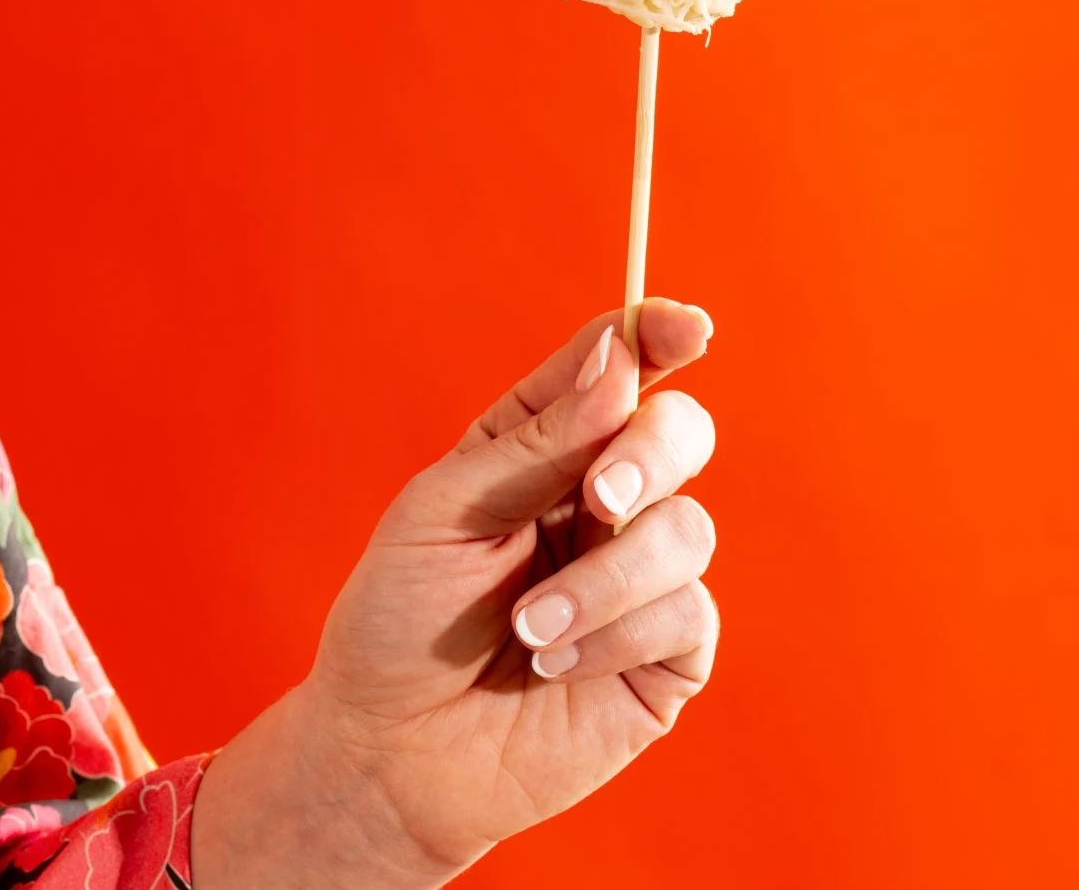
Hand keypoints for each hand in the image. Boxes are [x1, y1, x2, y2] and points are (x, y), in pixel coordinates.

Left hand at [195, 298, 720, 886]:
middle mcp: (603, 503)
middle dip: (649, 455)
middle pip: (681, 433)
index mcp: (544, 448)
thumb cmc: (399, 623)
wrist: (390, 752)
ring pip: (688, 530)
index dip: (659, 337)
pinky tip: (555, 663)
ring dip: (607, 577)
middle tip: (600, 496)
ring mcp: (641, 578)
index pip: (618, 370)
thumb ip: (535, 440)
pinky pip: (687, 614)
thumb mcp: (445, 511)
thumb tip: (620, 361)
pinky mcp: (666, 655)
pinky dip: (617, 634)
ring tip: (529, 628)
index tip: (688, 327)